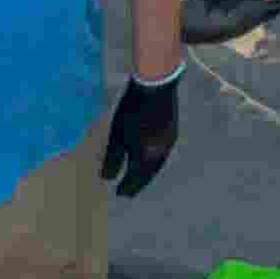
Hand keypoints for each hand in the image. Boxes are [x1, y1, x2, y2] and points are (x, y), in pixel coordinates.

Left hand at [100, 69, 182, 196]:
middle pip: (147, 175)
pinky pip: (161, 154)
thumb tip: (106, 178)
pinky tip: (149, 156)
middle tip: (129, 190)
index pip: (134, 180)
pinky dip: (153, 160)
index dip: (126, 187)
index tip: (118, 193)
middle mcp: (160, 155)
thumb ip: (112, 159)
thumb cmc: (132, 110)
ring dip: (146, 172)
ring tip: (138, 175)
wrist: (156, 85)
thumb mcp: (117, 135)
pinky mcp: (172, 132)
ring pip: (156, 165)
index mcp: (146, 158)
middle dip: (137, 183)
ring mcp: (169, 144)